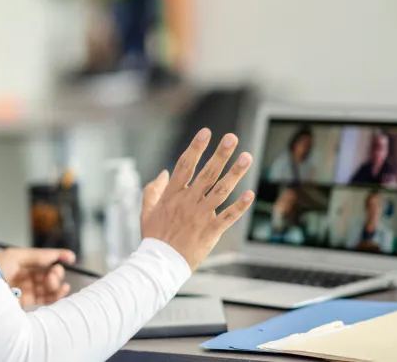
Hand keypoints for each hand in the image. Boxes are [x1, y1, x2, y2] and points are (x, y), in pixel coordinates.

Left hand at [0, 247, 75, 306]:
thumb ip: (37, 256)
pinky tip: (62, 291)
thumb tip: (55, 256)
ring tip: (60, 286)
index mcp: (17, 261)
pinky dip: (54, 296)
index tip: (71, 258)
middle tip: (55, 274)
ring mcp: (22, 289)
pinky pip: (42, 299)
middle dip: (55, 273)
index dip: (56, 256)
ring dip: (56, 285)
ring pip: (45, 286)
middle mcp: (20, 274)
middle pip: (44, 273)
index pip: (40, 258)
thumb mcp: (15, 257)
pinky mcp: (22, 303)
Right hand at [141, 128, 253, 271]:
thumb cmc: (154, 237)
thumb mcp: (146, 210)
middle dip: (220, 154)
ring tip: (247, 157)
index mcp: (172, 195)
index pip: (185, 166)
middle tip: (232, 138)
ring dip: (235, 174)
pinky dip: (239, 206)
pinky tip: (250, 193)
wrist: (160, 264)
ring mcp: (200, 216)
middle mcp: (188, 202)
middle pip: (207, 173)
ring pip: (220, 191)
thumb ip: (153, 190)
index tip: (206, 132)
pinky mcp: (210, 231)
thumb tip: (163, 172)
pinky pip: (227, 216)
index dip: (195, 148)